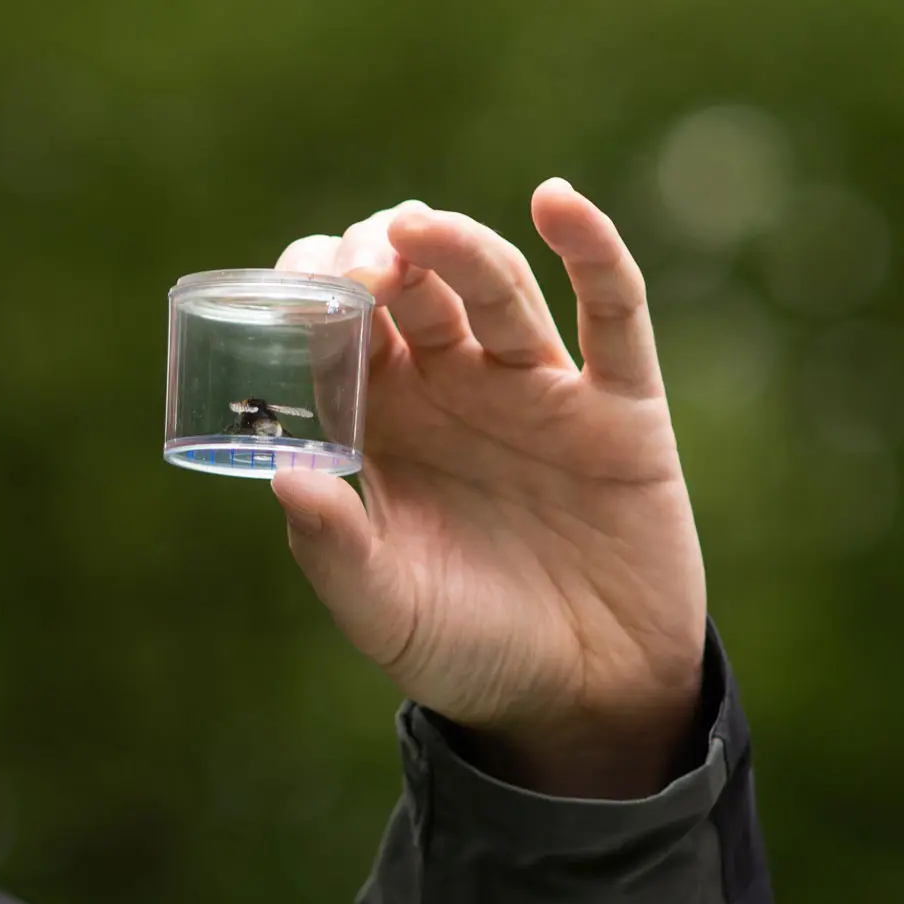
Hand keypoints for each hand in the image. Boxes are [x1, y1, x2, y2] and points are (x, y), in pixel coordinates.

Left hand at [271, 181, 706, 797]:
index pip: (338, 325)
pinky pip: (613, 312)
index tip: (294, 292)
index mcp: (384, 423)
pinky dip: (591, 249)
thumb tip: (283, 479)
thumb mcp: (385, 611)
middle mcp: (455, 389)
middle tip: (360, 267)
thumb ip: (336, 550)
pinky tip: (556, 202)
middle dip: (377, 257)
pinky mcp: (620, 407)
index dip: (314, 290)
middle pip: (409, 285)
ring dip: (455, 249)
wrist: (581, 701)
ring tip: (416, 230)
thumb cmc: (467, 650)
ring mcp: (537, 389)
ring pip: (494, 286)